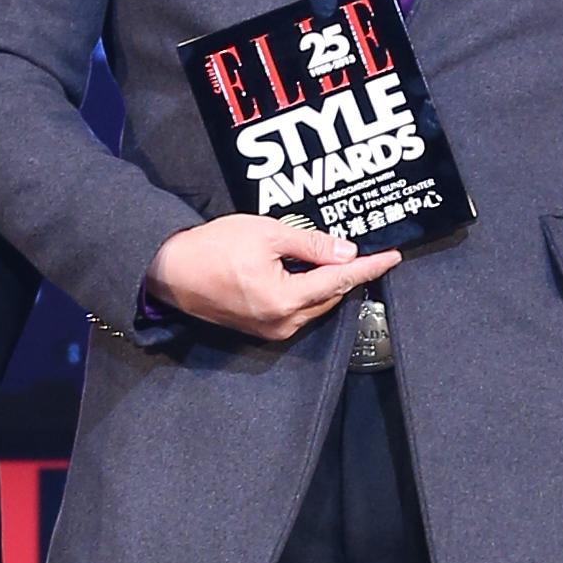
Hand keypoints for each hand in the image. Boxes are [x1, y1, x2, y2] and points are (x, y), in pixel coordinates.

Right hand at [144, 211, 398, 342]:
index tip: (392, 258)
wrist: (169, 271)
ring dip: (328, 282)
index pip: (340, 281)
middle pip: (330, 296)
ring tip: (338, 256)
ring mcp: (270, 329)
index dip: (369, 268)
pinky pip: (297, 309)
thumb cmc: (211, 248)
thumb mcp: (266, 233)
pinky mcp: (260, 327)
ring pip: (315, 304)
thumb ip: (310, 244)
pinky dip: (309, 290)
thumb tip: (345, 251)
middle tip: (368, 251)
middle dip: (350, 274)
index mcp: (285, 300)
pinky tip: (310, 270)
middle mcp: (282, 322)